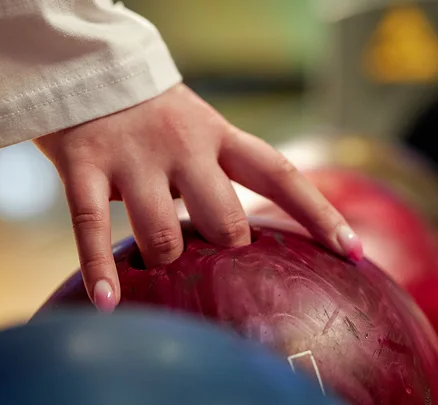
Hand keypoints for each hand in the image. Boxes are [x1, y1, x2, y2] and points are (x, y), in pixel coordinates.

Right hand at [34, 84, 362, 311]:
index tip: (353, 251)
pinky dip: (101, 269)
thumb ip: (223, 183)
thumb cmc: (154, 122)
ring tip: (161, 279)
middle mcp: (185, 145)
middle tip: (221, 272)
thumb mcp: (202, 136)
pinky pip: (91, 226)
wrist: (84, 69)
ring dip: (167, 266)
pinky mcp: (83, 164)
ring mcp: (134, 156)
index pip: (282, 176)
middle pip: (225, 220)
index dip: (319, 214)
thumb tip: (248, 251)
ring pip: (163, 233)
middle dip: (228, 255)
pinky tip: (109, 303)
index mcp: (221, 137)